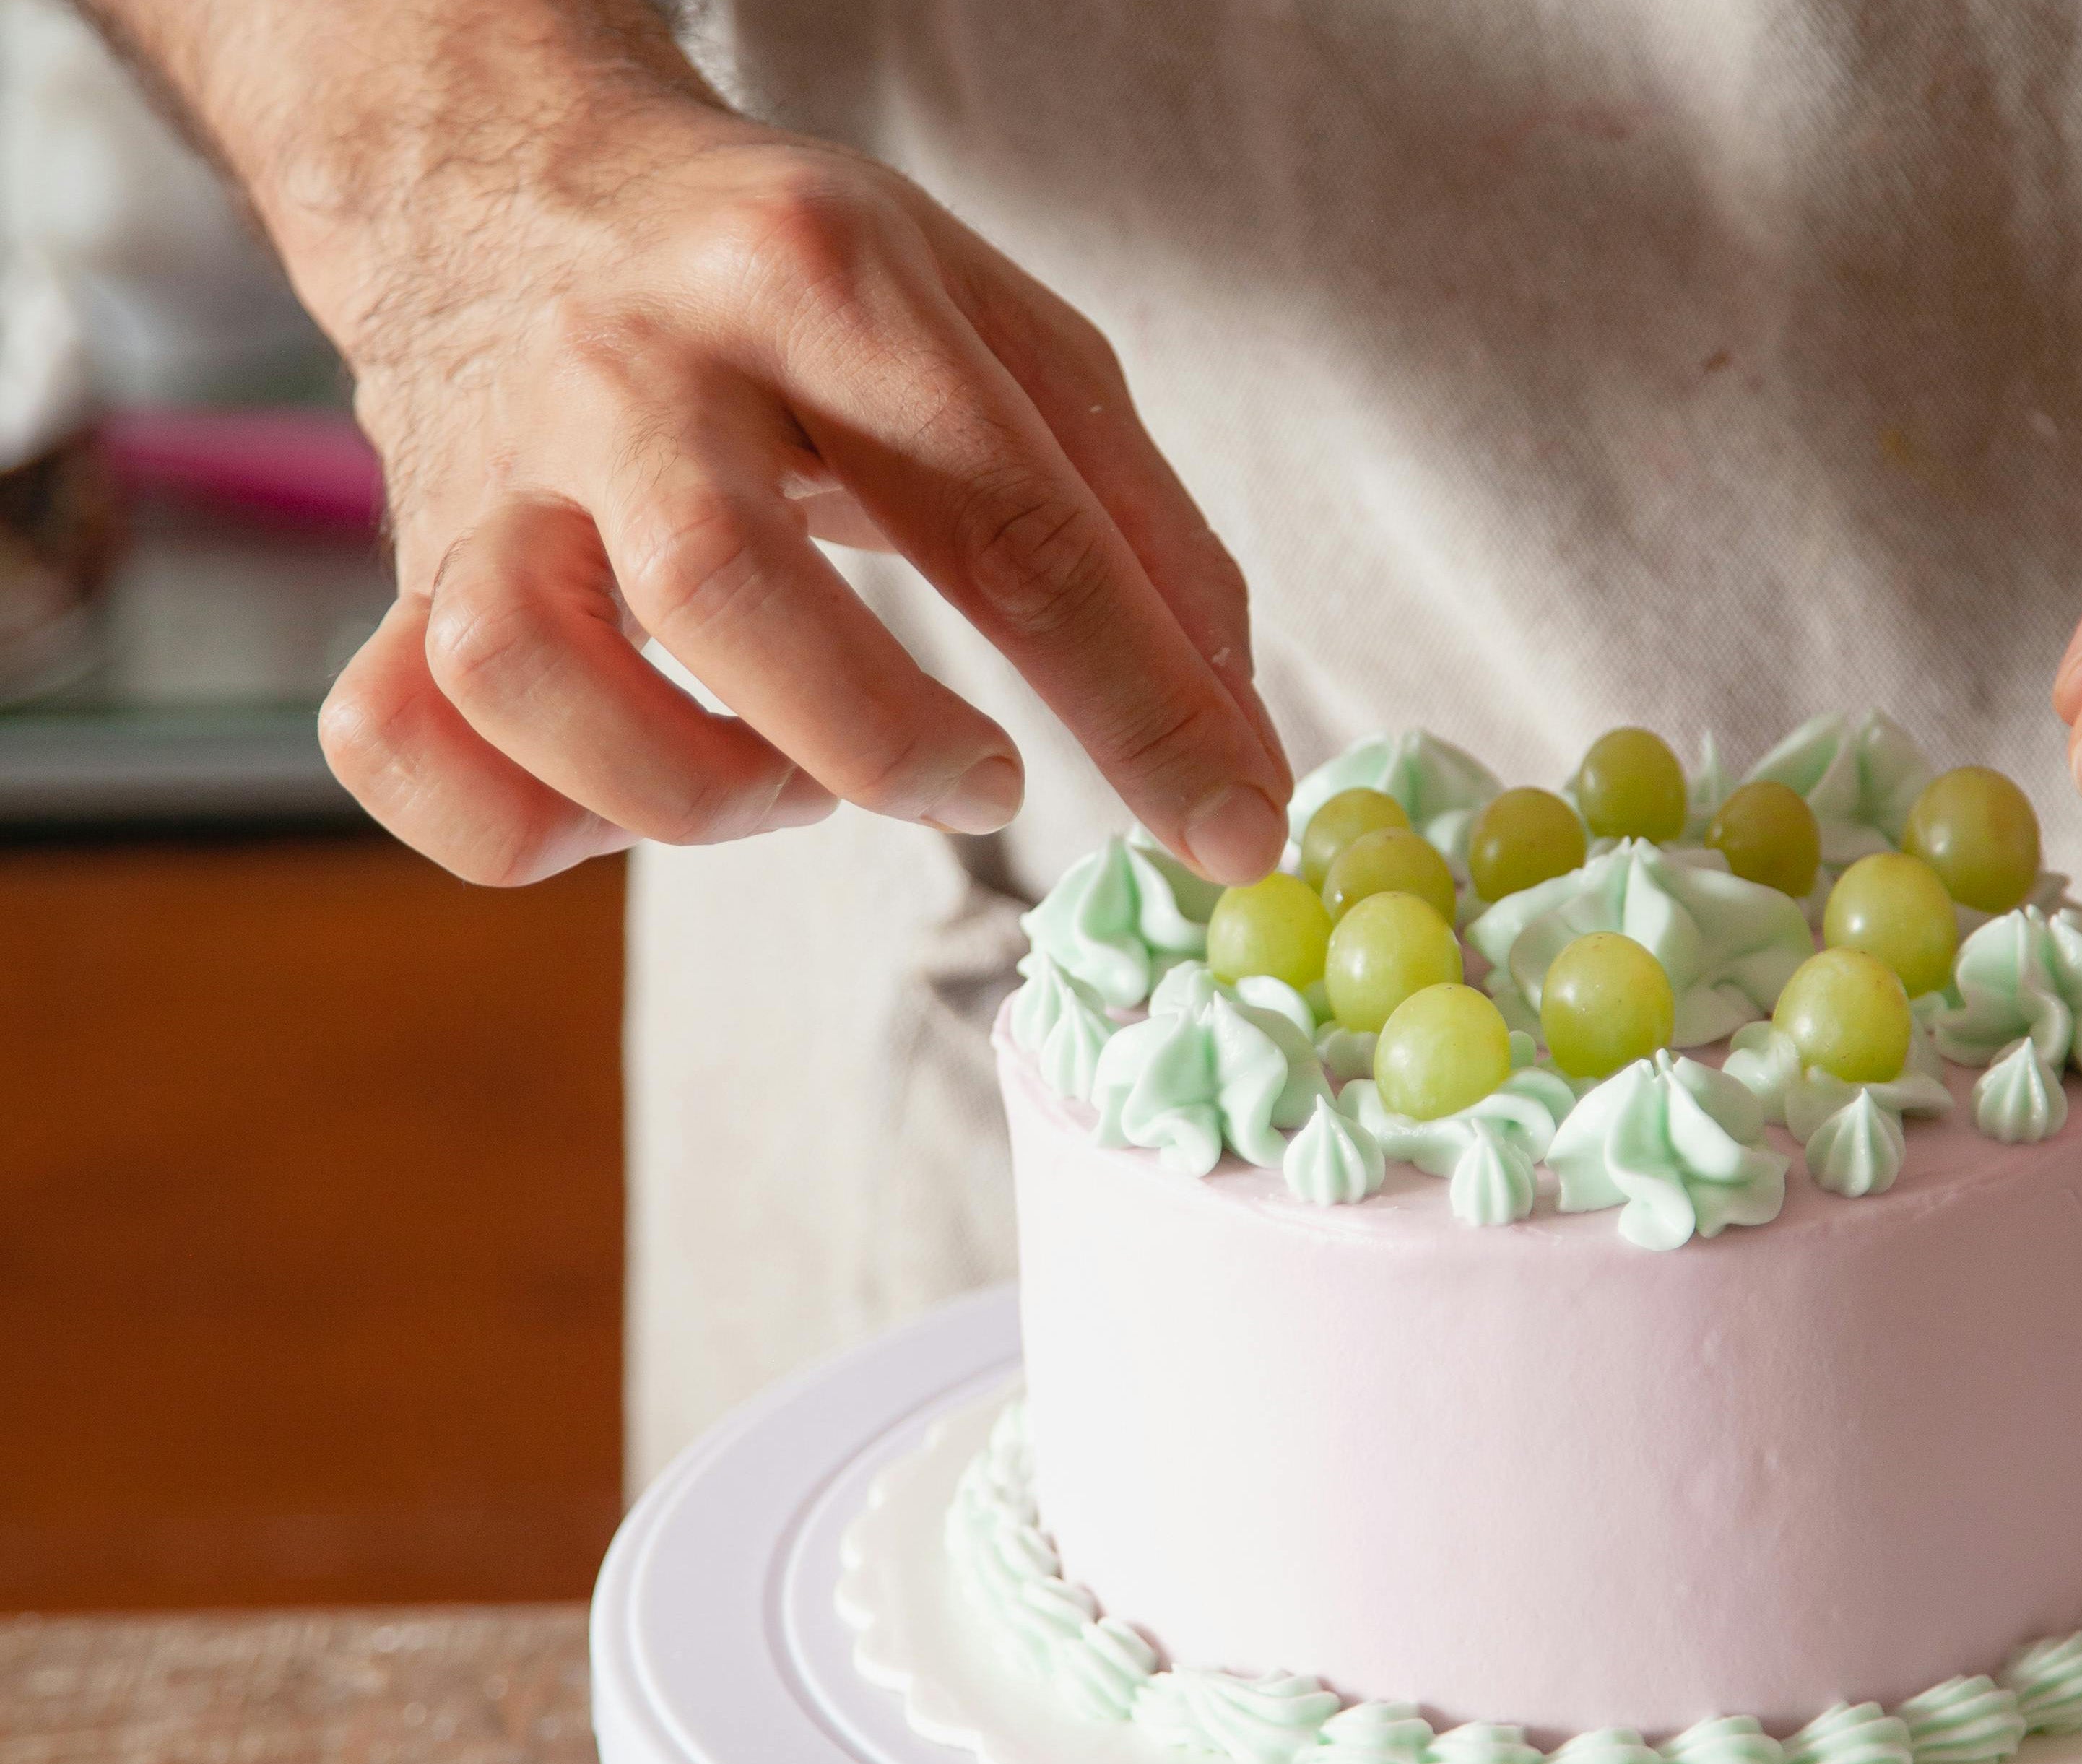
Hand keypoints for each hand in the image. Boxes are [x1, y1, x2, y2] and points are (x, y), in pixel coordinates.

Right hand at [285, 65, 1288, 884]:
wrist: (504, 170)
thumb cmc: (781, 289)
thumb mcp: (987, 333)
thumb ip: (1132, 519)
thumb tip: (1233, 732)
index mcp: (818, 280)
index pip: (1013, 522)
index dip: (1145, 709)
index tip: (1235, 830)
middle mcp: (634, 367)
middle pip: (724, 591)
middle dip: (882, 741)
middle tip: (975, 779)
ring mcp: (496, 474)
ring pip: (529, 671)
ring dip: (686, 792)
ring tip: (785, 775)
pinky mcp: (406, 572)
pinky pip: (400, 742)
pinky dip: (518, 819)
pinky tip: (621, 791)